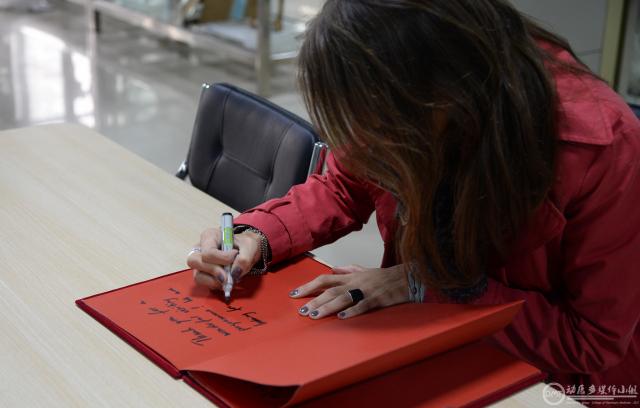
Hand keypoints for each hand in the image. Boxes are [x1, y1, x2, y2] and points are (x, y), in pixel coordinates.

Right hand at [187, 228, 261, 289]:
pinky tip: (226, 281)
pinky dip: (216, 285)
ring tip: (229, 279)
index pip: (208, 250)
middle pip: (195, 262)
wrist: (246, 251)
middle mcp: (200, 249)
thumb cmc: (244, 245)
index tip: (234, 257)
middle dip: (213, 271)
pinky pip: (204, 283)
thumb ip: (245, 258)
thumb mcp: (249, 246)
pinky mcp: (203, 274)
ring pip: (197, 276)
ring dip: (214, 281)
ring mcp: (199, 263)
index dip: (222, 258)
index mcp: (209, 236)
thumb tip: (235, 272)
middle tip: (228, 276)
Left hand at [289, 264, 409, 318]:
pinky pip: (363, 305)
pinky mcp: (377, 299)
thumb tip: (334, 268)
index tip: (294, 293)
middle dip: (314, 299)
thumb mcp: (365, 270)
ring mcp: (366, 290)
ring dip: (328, 307)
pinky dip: (352, 311)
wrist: (407, 277)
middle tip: (302, 310)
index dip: (309, 285)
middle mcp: (355, 282)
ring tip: (315, 315)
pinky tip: (342, 318)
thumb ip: (349, 269)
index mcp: (350, 276)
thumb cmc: (385, 276)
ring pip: (343, 297)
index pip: (325, 279)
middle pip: (330, 289)